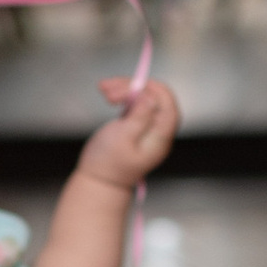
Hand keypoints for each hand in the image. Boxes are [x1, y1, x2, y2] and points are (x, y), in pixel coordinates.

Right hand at [78, 76, 180, 190]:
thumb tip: (151, 98)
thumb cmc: (107, 164)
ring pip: (142, 98)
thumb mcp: (123, 138)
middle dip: (133, 87)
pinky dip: (121, 96)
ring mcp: (146, 127)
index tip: (134, 84)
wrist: (98, 182)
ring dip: (124, 89)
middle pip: (153, 98)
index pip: (168, 105)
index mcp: (160, 137)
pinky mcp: (134, 125)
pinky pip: (133, 104)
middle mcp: (157, 132)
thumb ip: (140, 116)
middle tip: (107, 89)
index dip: (154, 90)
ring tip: (103, 89)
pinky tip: (107, 94)